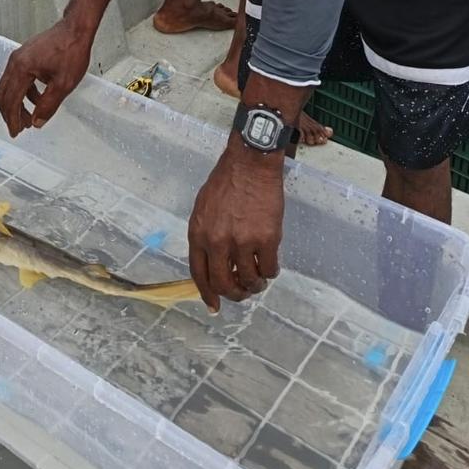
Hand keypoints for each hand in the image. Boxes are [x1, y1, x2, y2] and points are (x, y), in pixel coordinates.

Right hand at [0, 21, 90, 137]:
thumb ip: (48, 105)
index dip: (12, 119)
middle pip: (3, 94)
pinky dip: (24, 92)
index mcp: (21, 69)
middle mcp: (15, 62)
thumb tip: (36, 122)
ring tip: (30, 116)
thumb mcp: (63, 84)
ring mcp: (19, 57)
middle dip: (10, 113)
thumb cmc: (71, 51)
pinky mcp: (25, 55)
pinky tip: (38, 98)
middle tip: (20, 128)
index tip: (16, 132)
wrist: (76, 28)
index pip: (11, 100)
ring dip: (17, 103)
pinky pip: (18, 78)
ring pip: (9, 86)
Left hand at [188, 136, 284, 312]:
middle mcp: (217, 242)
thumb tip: (211, 261)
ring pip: (248, 280)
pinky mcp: (266, 239)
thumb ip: (205, 235)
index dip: (207, 294)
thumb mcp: (203, 208)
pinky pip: (269, 269)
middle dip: (234, 295)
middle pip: (224, 283)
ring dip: (254, 285)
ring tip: (258, 279)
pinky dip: (270, 272)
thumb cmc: (226, 181)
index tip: (214, 306)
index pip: (199, 274)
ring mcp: (242, 242)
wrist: (250, 163)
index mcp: (198, 233)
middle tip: (242, 294)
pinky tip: (270, 266)